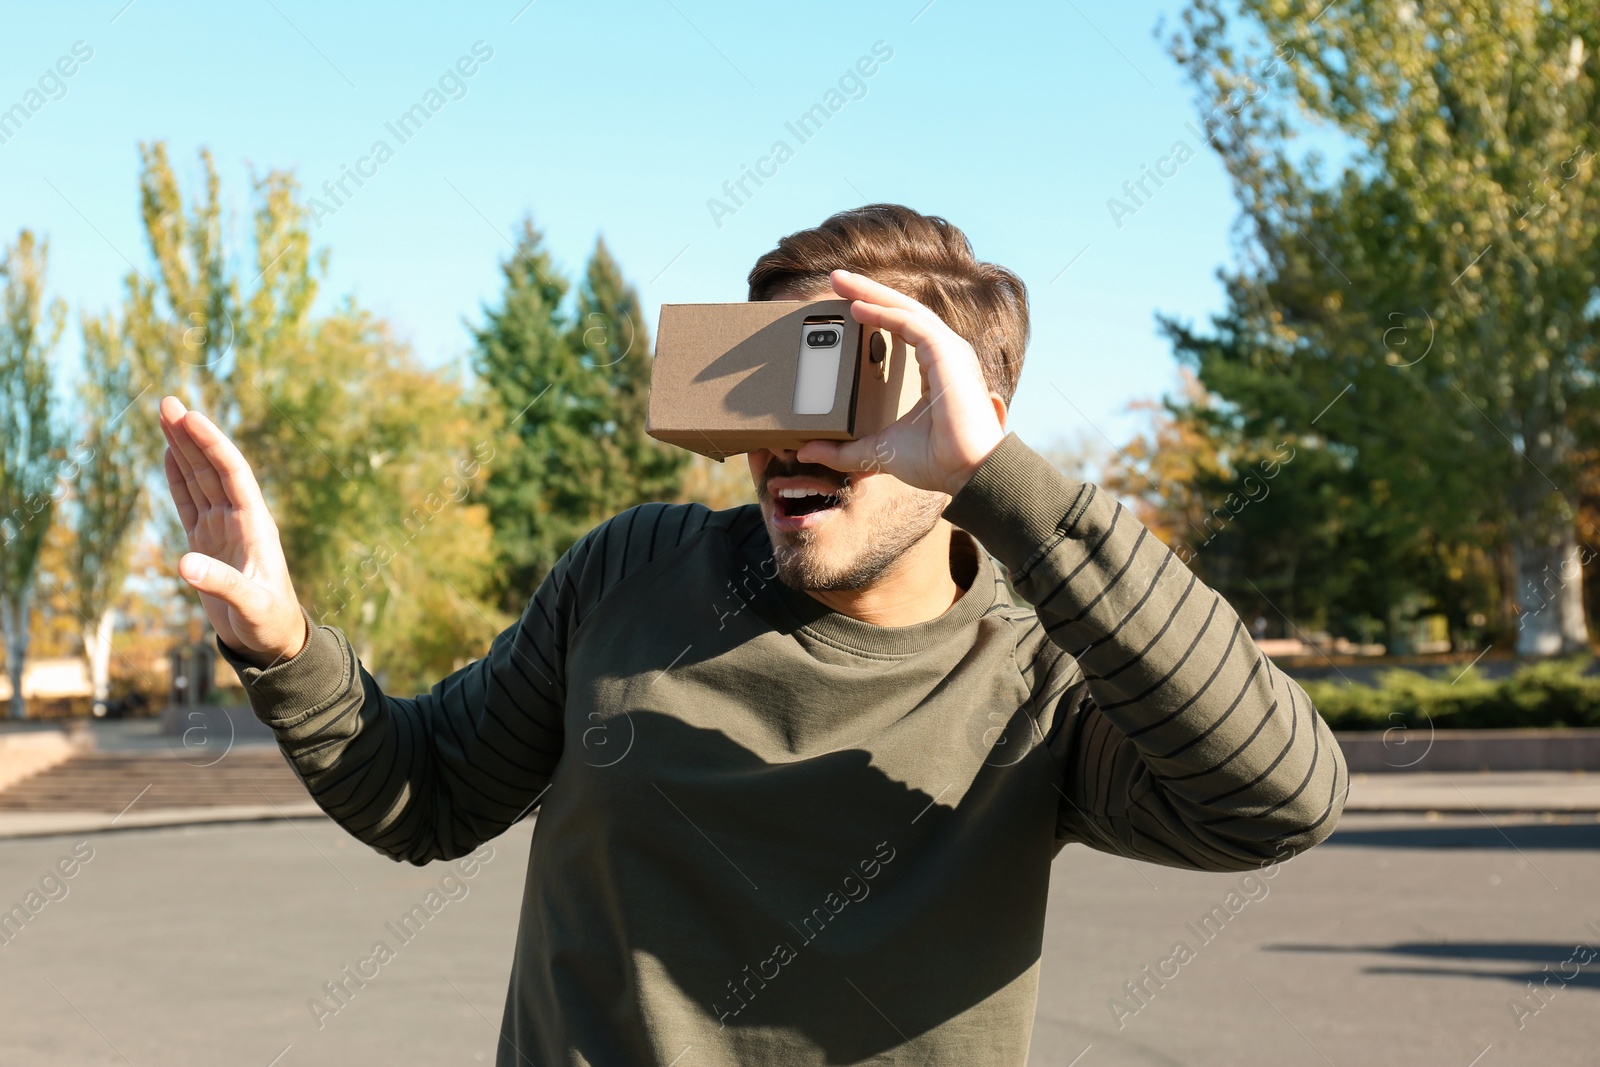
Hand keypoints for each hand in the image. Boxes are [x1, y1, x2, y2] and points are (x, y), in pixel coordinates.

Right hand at [160, 395, 307, 667]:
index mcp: (255, 524)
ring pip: (200, 478)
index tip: (191, 416)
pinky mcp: (206, 541)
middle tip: (167, 401)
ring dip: (183, 448)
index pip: (232, 473)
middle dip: (191, 435)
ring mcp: (222, 527)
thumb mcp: (249, 605)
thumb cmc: (268, 621)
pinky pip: (190, 501)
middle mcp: (239, 518)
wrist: (271, 637)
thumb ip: (221, 584)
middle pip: (213, 467)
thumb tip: (183, 565)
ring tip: (165, 415)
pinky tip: (169, 453)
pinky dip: (178, 478)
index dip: (212, 444)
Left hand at [795, 269, 1006, 496]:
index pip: (902, 328)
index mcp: (935, 369)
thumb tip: (806, 450)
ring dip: (871, 292)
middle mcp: (944, 354)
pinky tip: (857, 307)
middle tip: (835, 278)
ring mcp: (948, 352)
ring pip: (905, 309)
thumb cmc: (937, 462)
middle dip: (868, 291)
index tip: (846, 304)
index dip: (875, 311)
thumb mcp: (877, 453)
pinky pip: (911, 324)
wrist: (968, 473)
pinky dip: (883, 312)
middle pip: (902, 311)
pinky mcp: (947, 354)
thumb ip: (843, 451)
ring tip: (840, 281)